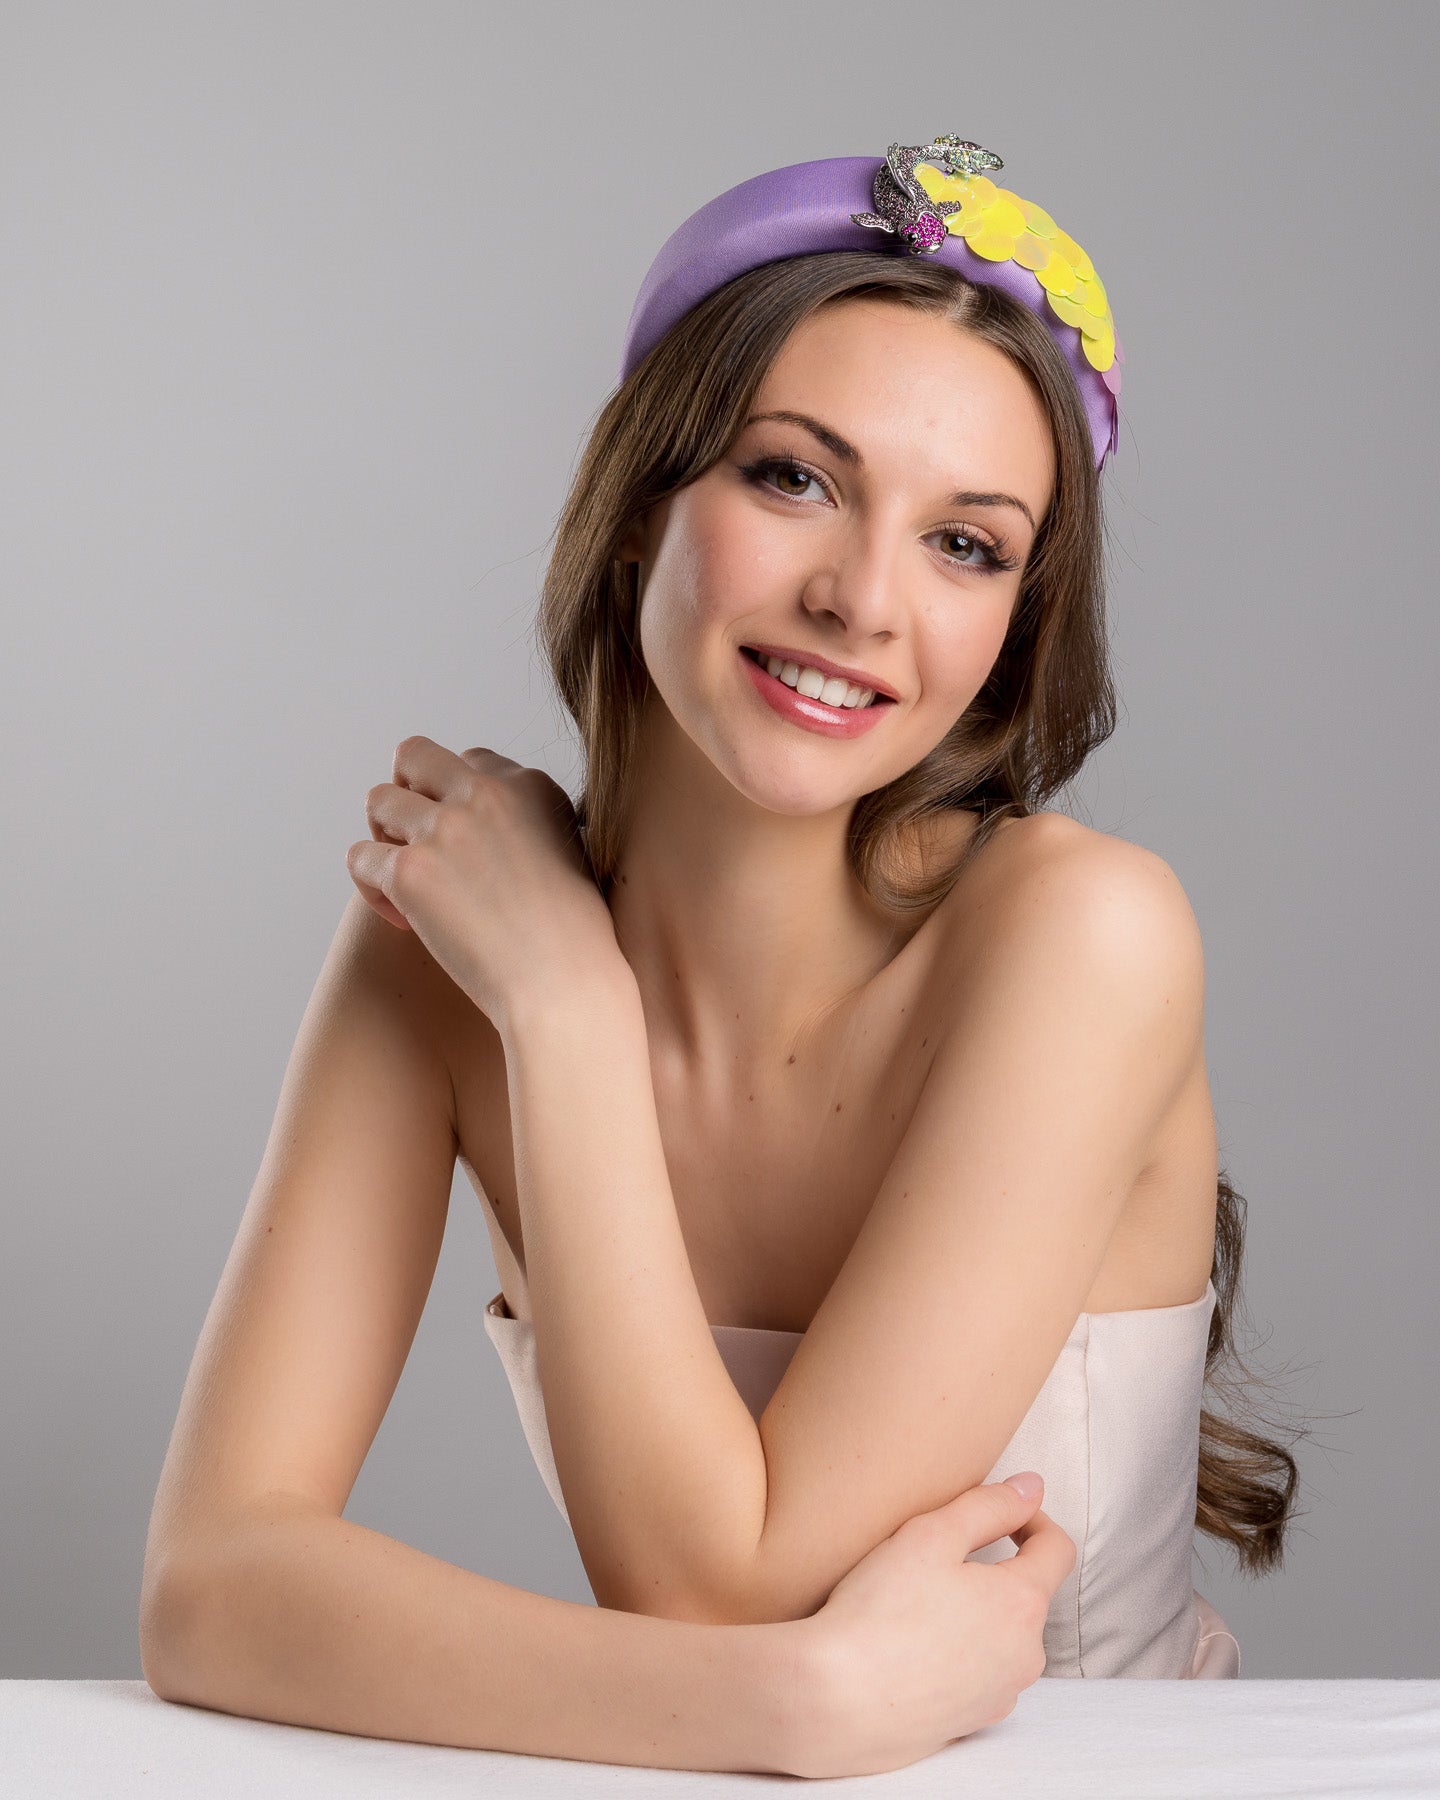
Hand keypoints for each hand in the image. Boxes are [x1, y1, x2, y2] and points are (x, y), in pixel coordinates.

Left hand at [345, 736, 625, 1029]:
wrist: (564, 984)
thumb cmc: (574, 941)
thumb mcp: (571, 855)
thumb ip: (529, 827)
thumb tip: (490, 837)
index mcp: (530, 786)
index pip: (471, 762)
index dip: (457, 800)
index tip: (465, 843)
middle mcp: (485, 794)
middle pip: (414, 756)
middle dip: (407, 793)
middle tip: (417, 842)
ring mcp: (445, 829)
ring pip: (378, 800)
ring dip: (385, 837)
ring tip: (407, 881)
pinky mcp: (410, 872)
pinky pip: (360, 858)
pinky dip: (372, 887)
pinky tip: (403, 919)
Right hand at [792, 1474, 1074, 1778]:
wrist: (837, 1703)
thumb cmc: (880, 1613)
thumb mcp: (931, 1535)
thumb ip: (989, 1505)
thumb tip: (1031, 1488)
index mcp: (1022, 1604)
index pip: (1057, 1549)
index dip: (1031, 1517)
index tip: (1000, 1509)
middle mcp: (1024, 1656)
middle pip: (1027, 1595)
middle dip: (993, 1569)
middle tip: (938, 1557)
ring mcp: (1000, 1696)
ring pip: (1002, 1637)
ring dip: (976, 1614)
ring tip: (919, 1604)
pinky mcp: (971, 1724)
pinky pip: (978, 1675)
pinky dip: (958, 1654)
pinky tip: (913, 1648)